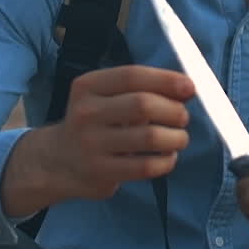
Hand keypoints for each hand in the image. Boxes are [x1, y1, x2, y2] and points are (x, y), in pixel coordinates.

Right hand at [1, 65, 193, 215]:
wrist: (59, 160)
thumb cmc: (97, 121)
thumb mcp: (106, 96)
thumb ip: (142, 88)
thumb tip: (187, 88)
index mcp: (89, 86)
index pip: (132, 76)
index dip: (166, 80)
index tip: (190, 87)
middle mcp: (86, 112)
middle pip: (142, 105)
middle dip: (174, 110)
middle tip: (183, 117)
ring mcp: (91, 144)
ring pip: (149, 137)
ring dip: (176, 137)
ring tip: (179, 138)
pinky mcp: (100, 172)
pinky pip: (146, 166)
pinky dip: (167, 161)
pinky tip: (167, 157)